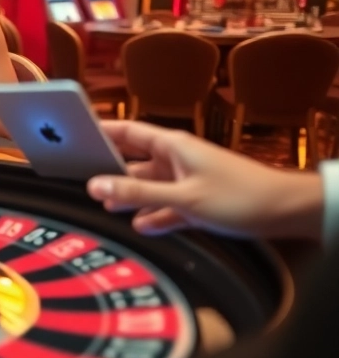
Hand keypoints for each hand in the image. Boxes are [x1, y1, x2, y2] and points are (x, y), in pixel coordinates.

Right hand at [86, 120, 323, 240]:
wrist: (286, 213)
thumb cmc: (240, 196)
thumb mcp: (182, 197)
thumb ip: (137, 192)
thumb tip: (96, 185)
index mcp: (172, 146)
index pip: (126, 131)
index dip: (99, 132)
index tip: (72, 136)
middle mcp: (177, 159)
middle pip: (133, 161)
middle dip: (110, 171)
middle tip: (80, 179)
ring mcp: (187, 180)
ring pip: (149, 186)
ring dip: (131, 197)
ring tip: (107, 207)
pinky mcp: (198, 202)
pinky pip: (167, 206)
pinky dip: (155, 215)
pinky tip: (142, 225)